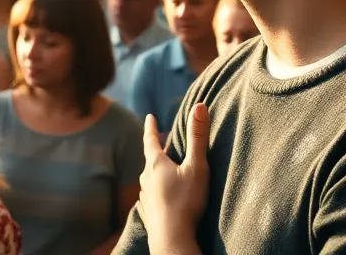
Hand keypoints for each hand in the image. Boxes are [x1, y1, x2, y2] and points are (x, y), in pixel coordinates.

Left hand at [138, 104, 209, 249]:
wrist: (172, 239)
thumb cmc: (185, 202)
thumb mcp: (196, 167)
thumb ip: (198, 138)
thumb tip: (199, 106)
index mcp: (156, 164)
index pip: (151, 140)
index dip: (151, 128)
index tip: (150, 117)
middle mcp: (146, 179)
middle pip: (150, 160)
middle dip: (157, 151)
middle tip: (162, 143)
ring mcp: (145, 197)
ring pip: (150, 179)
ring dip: (157, 172)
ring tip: (165, 171)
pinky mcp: (148, 213)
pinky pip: (152, 197)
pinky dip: (157, 192)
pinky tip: (162, 197)